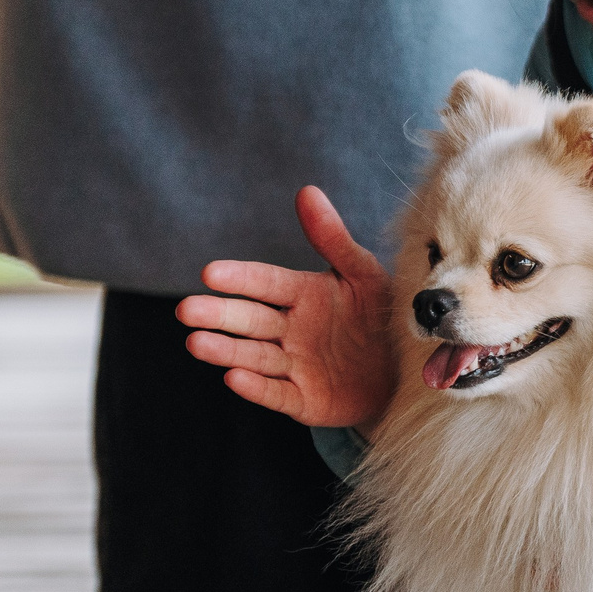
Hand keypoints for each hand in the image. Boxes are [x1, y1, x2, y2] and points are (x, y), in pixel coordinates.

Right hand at [178, 186, 395, 429]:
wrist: (406, 371)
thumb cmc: (382, 315)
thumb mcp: (364, 274)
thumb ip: (333, 238)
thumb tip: (306, 191)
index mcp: (304, 294)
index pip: (266, 283)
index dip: (241, 278)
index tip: (210, 272)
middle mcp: (292, 329)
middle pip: (251, 320)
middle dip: (219, 315)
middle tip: (186, 310)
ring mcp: (296, 366)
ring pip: (255, 356)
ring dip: (226, 350)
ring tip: (196, 342)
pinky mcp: (304, 400)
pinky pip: (278, 393)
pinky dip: (256, 387)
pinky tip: (233, 378)